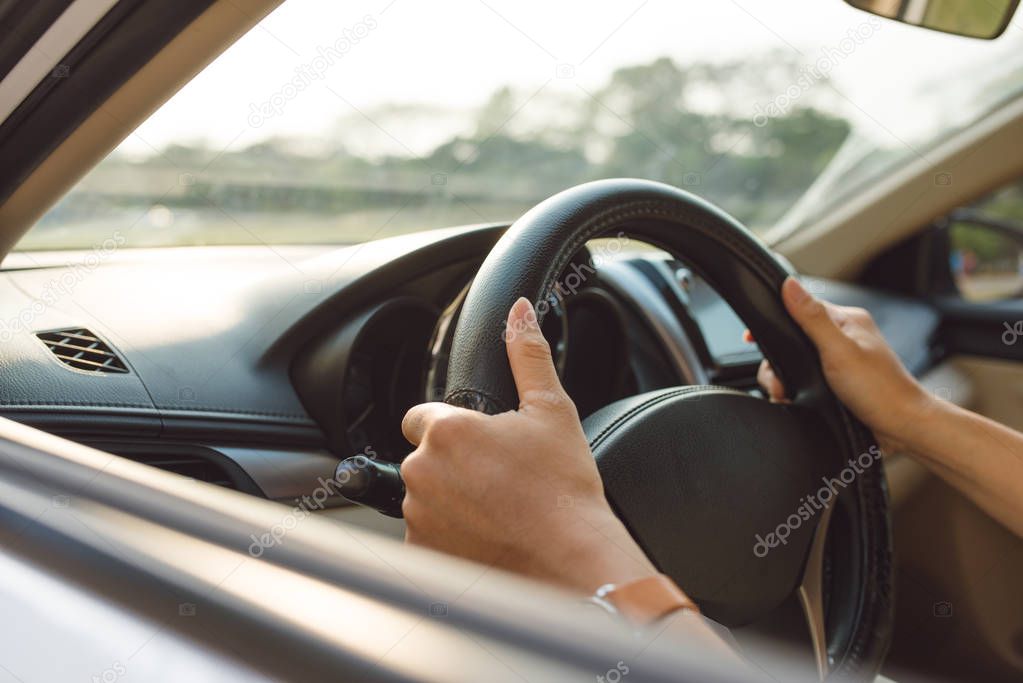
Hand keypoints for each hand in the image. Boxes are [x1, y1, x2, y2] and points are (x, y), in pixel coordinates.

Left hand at [400, 297, 657, 593]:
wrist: (571, 561)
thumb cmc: (563, 490)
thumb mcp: (551, 411)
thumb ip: (527, 355)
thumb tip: (520, 313)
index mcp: (446, 430)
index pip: (423, 416)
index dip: (454, 427)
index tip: (482, 445)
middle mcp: (421, 471)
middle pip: (425, 458)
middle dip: (452, 464)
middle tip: (498, 479)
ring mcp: (418, 515)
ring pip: (425, 496)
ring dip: (449, 500)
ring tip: (497, 510)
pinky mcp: (422, 552)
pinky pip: (426, 535)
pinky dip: (448, 536)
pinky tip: (487, 536)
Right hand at [753, 277, 932, 452]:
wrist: (902, 429)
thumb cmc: (881, 390)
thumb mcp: (840, 350)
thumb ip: (812, 318)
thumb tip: (789, 284)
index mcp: (846, 322)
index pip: (801, 308)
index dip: (776, 321)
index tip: (753, 337)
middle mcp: (842, 339)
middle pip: (792, 340)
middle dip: (778, 364)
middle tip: (779, 382)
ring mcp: (839, 363)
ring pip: (794, 364)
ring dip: (784, 382)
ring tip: (788, 396)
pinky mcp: (836, 385)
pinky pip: (804, 382)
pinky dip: (795, 393)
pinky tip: (797, 403)